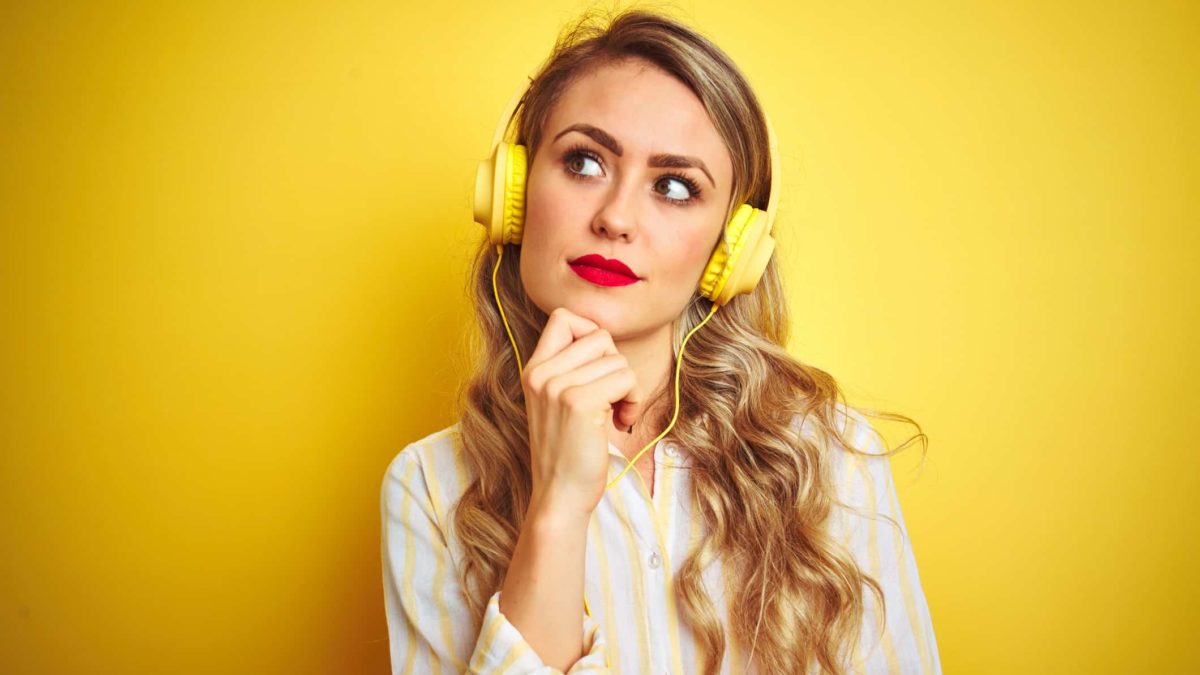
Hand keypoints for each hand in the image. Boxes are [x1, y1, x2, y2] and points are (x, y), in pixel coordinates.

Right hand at [521, 307, 643, 516]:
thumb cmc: (567, 451)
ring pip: (617, 359)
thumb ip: (570, 368)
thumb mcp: (556, 402)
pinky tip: (620, 422)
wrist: (559, 496)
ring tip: (615, 414)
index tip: (598, 366)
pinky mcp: (579, 402)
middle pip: (599, 336)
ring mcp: (558, 387)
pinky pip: (625, 379)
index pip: (564, 317)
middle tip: (612, 397)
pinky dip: (632, 401)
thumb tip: (602, 336)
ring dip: (628, 388)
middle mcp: (541, 374)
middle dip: (616, 365)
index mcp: (534, 370)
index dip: (591, 333)